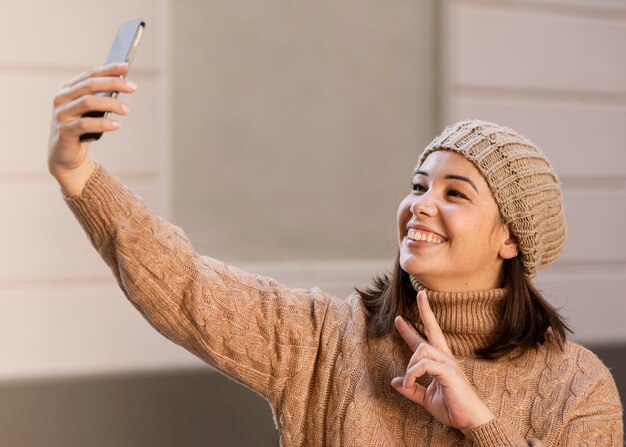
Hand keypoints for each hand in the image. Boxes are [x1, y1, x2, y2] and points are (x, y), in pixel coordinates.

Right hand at [48, 63, 136, 195]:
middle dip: (113, 83)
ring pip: (88, 102)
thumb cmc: (81, 129)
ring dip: (110, 104)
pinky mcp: (64, 131)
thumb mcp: (90, 110)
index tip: (126, 66)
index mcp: (68, 89)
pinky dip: (103, 124)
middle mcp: (61, 99)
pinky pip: (85, 124)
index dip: (109, 69)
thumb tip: (120, 77)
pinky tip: (116, 125)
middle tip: (133, 87)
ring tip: (126, 110)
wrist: (65, 156)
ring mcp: (61, 115)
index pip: (90, 75)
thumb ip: (99, 95)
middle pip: (90, 85)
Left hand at [391, 291, 494, 434]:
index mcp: (440, 361)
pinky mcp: (449, 373)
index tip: (399, 317)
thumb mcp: (426, 399)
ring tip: (408, 381)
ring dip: (409, 365)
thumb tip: (394, 382)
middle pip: (433, 329)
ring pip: (422, 349)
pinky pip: (424, 365)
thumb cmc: (453, 408)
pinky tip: (409, 383)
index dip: (411, 327)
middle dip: (425, 310)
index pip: (426, 338)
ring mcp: (448, 364)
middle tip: (420, 294)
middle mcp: (445, 358)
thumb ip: (411, 389)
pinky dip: (412, 373)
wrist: (470, 422)